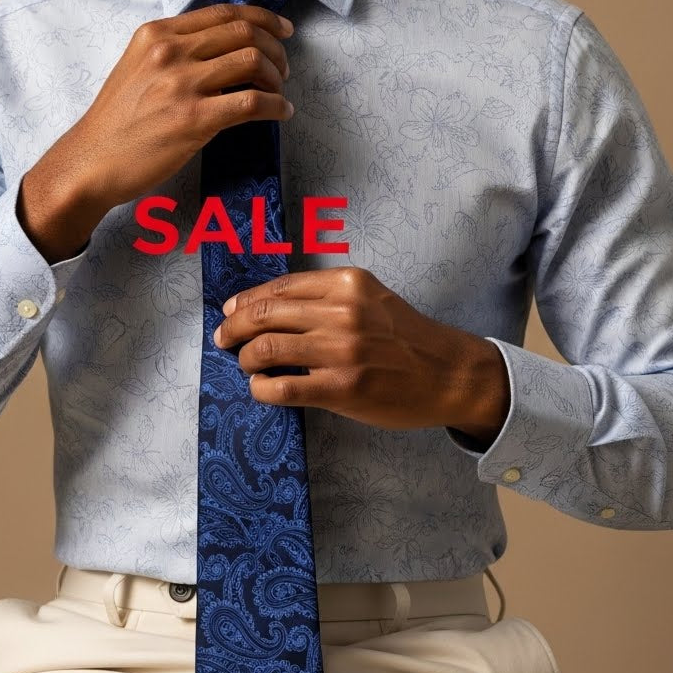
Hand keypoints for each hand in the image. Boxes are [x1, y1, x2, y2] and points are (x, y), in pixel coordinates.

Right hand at [17, 3, 293, 261]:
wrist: (90, 162)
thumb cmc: (117, 121)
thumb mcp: (137, 67)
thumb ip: (174, 51)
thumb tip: (224, 48)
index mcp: (156, 33)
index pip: (223, 13)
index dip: (263, 18)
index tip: (283, 29)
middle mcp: (169, 51)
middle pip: (244, 32)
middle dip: (275, 48)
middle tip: (282, 70)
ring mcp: (181, 84)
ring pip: (252, 61)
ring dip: (276, 77)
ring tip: (278, 92)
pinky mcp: (193, 119)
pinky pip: (252, 102)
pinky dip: (275, 106)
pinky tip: (280, 113)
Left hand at [213, 265, 508, 436]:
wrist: (448, 374)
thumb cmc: (406, 338)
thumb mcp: (371, 299)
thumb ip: (328, 297)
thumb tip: (268, 307)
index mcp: (347, 284)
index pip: (280, 287)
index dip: (247, 300)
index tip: (230, 311)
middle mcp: (342, 312)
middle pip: (265, 314)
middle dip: (234, 327)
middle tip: (223, 339)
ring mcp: (341, 351)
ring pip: (267, 349)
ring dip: (245, 358)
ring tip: (246, 365)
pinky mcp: (342, 388)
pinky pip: (283, 387)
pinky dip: (261, 388)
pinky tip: (261, 388)